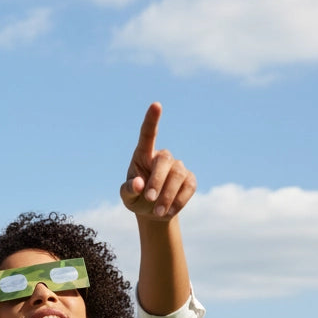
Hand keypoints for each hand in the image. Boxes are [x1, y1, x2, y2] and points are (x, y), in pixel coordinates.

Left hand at [121, 103, 195, 219]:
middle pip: (164, 161)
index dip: (152, 120)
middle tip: (150, 199)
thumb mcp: (127, 197)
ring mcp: (178, 167)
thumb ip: (128, 190)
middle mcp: (162, 157)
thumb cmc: (136, 198)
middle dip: (157, 181)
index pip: (148, 135)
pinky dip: (179, 201)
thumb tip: (138, 184)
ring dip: (168, 195)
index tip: (156, 105)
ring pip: (178, 174)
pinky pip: (189, 187)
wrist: (153, 213)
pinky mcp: (190, 180)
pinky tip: (169, 211)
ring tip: (158, 212)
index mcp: (143, 155)